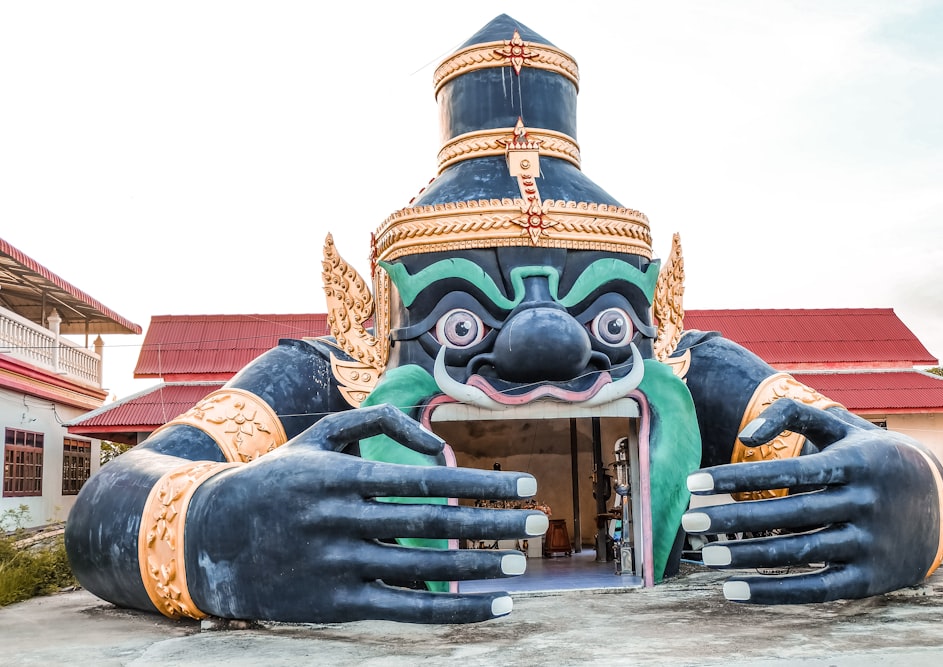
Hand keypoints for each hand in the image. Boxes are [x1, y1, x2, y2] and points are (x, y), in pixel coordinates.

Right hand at [184, 404, 547, 622]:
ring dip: (479, 569)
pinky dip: (454, 610)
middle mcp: (342, 521)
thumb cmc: (277, 479)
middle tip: (537, 522)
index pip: (426, 480)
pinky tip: (493, 606)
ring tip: (520, 566)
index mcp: (342, 476)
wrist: (207, 538)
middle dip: (492, 523)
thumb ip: (381, 421)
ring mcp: (337, 565)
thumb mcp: (320, 437)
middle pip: (434, 524)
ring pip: (423, 570)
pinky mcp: (334, 604)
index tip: (524, 483)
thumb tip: (440, 445)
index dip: (480, 482)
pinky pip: (405, 609)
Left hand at [681, 398, 942, 603]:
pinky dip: (774, 593)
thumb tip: (744, 438)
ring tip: (706, 556)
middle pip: (788, 514)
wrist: (939, 501)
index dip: (737, 477)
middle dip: (733, 519)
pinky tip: (733, 591)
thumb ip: (791, 414)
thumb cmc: (870, 456)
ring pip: (800, 553)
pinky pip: (817, 589)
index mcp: (855, 462)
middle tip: (689, 522)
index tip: (693, 483)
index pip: (786, 471)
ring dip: (748, 557)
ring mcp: (870, 543)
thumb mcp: (841, 426)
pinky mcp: (870, 579)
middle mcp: (865, 503)